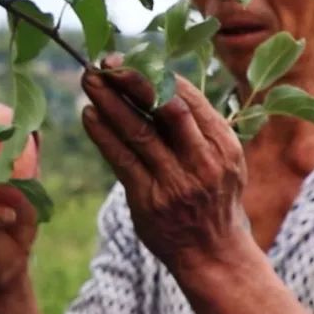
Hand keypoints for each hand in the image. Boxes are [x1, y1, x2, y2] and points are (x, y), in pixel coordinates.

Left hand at [80, 55, 248, 268]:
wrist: (214, 254)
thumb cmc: (214, 198)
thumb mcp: (224, 160)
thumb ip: (199, 127)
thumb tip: (160, 82)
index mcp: (224, 144)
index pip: (187, 98)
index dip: (155, 74)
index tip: (128, 58)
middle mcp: (203, 161)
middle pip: (165, 109)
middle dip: (133, 81)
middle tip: (105, 63)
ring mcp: (176, 182)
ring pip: (138, 131)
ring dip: (109, 102)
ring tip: (89, 80)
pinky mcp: (149, 200)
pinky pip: (122, 160)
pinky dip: (103, 135)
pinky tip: (89, 115)